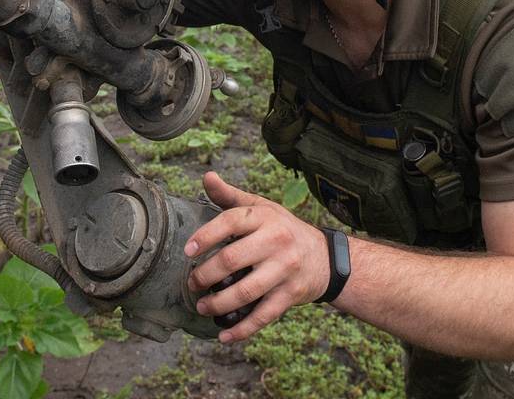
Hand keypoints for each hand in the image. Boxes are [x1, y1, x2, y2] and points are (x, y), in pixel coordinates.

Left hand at [185, 171, 331, 342]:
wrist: (325, 257)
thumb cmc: (283, 229)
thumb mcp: (261, 207)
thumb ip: (231, 196)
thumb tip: (207, 177)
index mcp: (265, 217)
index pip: (230, 222)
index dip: (205, 236)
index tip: (188, 250)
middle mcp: (276, 242)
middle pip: (233, 259)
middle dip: (206, 275)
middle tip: (192, 283)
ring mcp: (284, 270)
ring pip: (246, 291)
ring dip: (219, 303)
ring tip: (201, 307)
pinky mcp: (290, 295)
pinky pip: (263, 315)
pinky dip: (242, 329)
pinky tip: (224, 335)